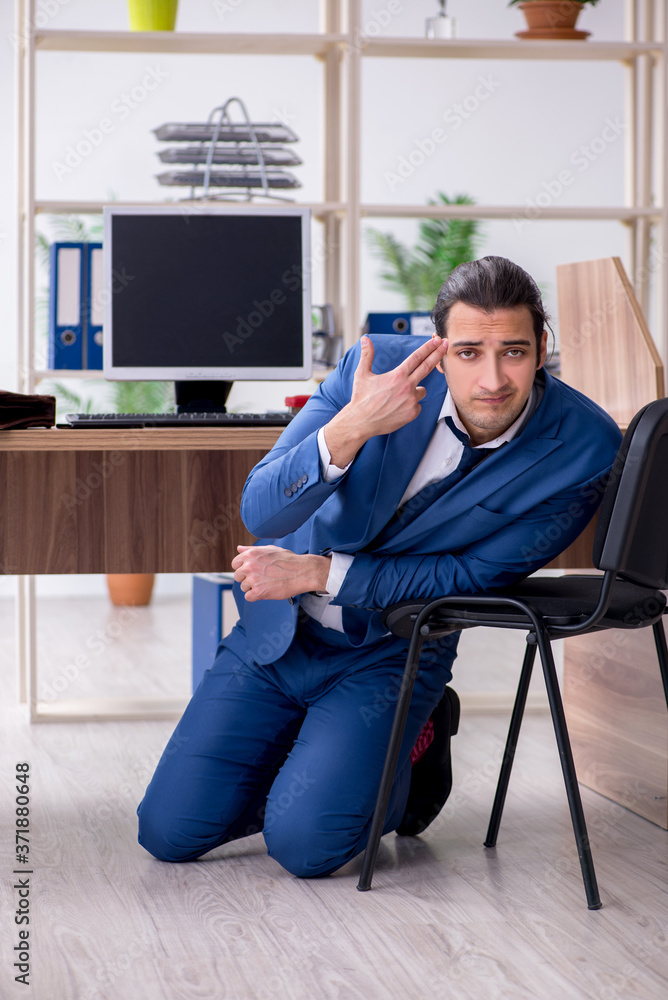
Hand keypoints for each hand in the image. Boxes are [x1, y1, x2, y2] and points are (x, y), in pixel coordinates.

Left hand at [232, 544, 330, 601]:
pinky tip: (266, 591)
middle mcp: (249, 566)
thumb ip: (251, 550)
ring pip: (244, 587)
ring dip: (253, 588)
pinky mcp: (259, 592)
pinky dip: (256, 596)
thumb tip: (239, 548)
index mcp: (250, 555)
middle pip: (238, 576)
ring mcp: (253, 579)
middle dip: (247, 578)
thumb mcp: (269, 549)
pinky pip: (249, 597)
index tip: (252, 571)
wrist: (302, 571)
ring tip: (267, 584)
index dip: (243, 568)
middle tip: (261, 578)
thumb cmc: (288, 560)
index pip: (235, 564)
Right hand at [324, 335, 447, 467]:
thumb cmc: (361, 398)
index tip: (437, 340)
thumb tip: (365, 340)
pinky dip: (410, 405)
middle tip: (446, 344)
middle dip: (438, 354)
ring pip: (421, 390)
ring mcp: (411, 400)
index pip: (417, 357)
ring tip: (397, 396)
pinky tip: (397, 407)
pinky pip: (417, 405)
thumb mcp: (362, 374)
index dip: (429, 347)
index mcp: (397, 376)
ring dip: (415, 390)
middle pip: (427, 367)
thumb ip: (367, 356)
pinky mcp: (412, 413)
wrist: (361, 422)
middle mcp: (407, 386)